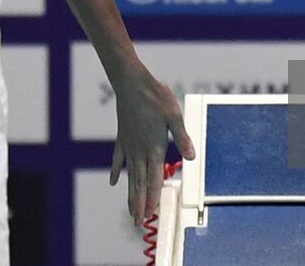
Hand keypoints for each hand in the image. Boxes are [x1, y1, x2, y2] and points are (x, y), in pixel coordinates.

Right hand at [109, 68, 195, 225]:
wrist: (131, 83)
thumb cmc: (155, 97)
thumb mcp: (174, 116)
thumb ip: (182, 138)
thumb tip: (192, 157)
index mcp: (154, 147)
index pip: (153, 179)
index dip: (153, 197)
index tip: (151, 214)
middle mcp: (140, 150)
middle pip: (139, 182)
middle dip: (140, 203)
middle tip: (138, 222)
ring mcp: (129, 145)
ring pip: (129, 175)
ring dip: (130, 194)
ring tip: (130, 210)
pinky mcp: (122, 137)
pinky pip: (118, 159)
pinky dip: (115, 171)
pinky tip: (113, 183)